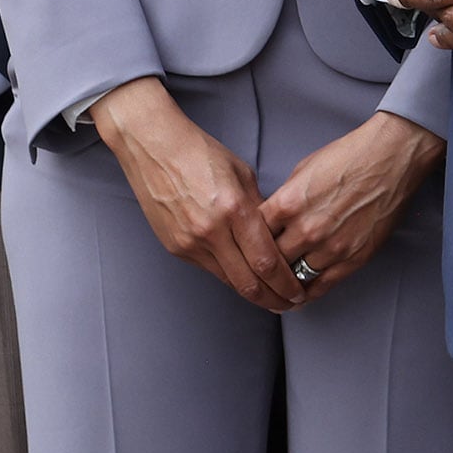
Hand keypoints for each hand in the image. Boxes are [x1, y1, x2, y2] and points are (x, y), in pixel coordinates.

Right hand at [93, 77, 305, 312]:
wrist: (154, 148)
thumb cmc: (200, 153)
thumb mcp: (243, 174)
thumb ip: (260, 208)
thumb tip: (277, 235)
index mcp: (234, 209)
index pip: (266, 260)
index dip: (286, 283)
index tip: (299, 290)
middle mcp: (211, 231)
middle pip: (248, 282)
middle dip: (274, 298)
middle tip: (291, 304)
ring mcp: (189, 242)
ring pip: (228, 280)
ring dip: (253, 293)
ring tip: (273, 297)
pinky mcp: (175, 247)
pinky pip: (209, 269)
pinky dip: (230, 276)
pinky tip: (244, 278)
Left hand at [258, 110, 442, 303]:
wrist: (391, 156)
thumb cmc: (349, 156)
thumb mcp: (303, 170)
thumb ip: (284, 199)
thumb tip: (271, 219)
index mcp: (287, 203)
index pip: (252, 236)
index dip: (247, 244)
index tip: (246, 250)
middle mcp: (306, 229)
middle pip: (269, 262)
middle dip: (262, 267)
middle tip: (257, 274)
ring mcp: (330, 246)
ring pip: (293, 279)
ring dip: (283, 283)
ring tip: (275, 290)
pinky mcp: (353, 257)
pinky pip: (321, 286)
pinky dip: (306, 294)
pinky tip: (298, 297)